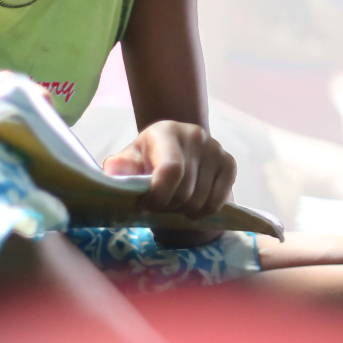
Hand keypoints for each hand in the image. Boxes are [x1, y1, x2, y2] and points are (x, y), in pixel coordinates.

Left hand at [103, 121, 235, 238]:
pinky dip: (204, 211)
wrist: (173, 147)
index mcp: (167, 131)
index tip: (145, 205)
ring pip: (202, 200)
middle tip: (159, 205)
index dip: (158, 196)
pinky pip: (219, 201)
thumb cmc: (147, 158)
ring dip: (185, 211)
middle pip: (186, 191)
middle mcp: (196, 136)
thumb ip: (120, 166)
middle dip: (169, 206)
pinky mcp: (229, 163)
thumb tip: (113, 169)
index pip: (171, 171)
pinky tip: (191, 206)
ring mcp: (216, 149)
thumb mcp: (129, 160)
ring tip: (174, 203)